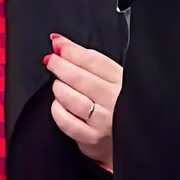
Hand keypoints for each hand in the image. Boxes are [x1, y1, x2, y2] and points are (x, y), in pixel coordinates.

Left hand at [45, 33, 120, 168]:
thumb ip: (88, 59)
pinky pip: (66, 121)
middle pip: (80, 78)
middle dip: (60, 66)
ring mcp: (103, 121)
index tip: (58, 44)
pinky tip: (59, 104)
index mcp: (122, 81)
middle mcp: (115, 101)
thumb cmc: (116, 103)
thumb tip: (59, 41)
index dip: (72, 51)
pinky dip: (57, 110)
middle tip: (51, 61)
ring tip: (58, 84)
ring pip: (71, 99)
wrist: (128, 138)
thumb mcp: (111, 77)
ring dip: (59, 88)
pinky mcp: (91, 138)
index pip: (94, 60)